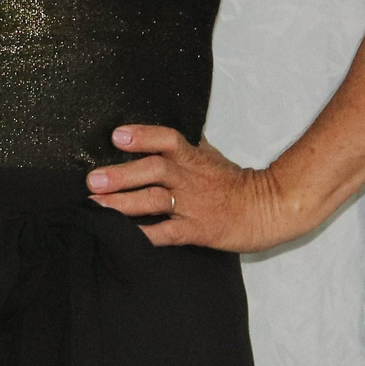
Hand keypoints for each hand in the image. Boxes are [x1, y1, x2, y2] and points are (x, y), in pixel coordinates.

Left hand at [87, 125, 301, 251]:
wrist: (271, 209)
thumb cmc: (235, 182)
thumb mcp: (210, 156)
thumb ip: (183, 144)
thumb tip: (158, 128)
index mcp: (192, 158)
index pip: (169, 140)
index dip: (144, 136)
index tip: (117, 136)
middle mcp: (189, 179)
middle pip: (155, 171)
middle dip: (122, 175)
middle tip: (93, 180)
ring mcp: (193, 205)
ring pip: (155, 201)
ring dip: (123, 203)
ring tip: (95, 206)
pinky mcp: (197, 230)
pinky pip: (168, 234)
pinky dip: (145, 236)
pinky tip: (124, 237)